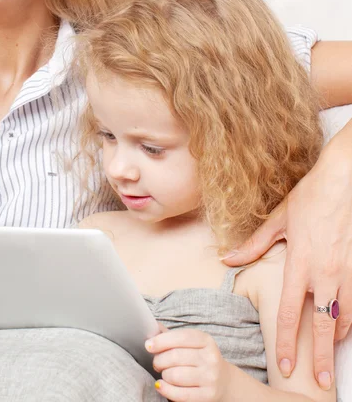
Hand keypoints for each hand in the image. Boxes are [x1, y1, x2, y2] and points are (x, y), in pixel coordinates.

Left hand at [146, 327, 230, 400]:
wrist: (224, 382)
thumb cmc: (199, 359)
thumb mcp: (190, 343)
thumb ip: (170, 335)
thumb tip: (151, 328)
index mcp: (206, 340)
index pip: (180, 337)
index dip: (161, 341)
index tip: (148, 345)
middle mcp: (210, 358)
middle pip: (175, 356)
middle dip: (159, 360)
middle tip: (156, 363)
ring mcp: (210, 378)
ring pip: (175, 375)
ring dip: (163, 375)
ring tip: (164, 373)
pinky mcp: (207, 396)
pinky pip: (180, 394)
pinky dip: (165, 389)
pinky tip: (161, 385)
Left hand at [222, 123, 351, 389]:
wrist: (341, 185)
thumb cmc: (307, 200)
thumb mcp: (276, 222)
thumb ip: (253, 246)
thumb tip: (228, 259)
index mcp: (298, 264)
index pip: (288, 312)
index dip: (284, 341)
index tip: (284, 363)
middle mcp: (323, 274)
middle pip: (321, 326)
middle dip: (318, 358)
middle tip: (316, 383)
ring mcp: (343, 274)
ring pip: (342, 319)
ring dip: (335, 343)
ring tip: (329, 363)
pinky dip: (348, 321)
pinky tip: (341, 331)